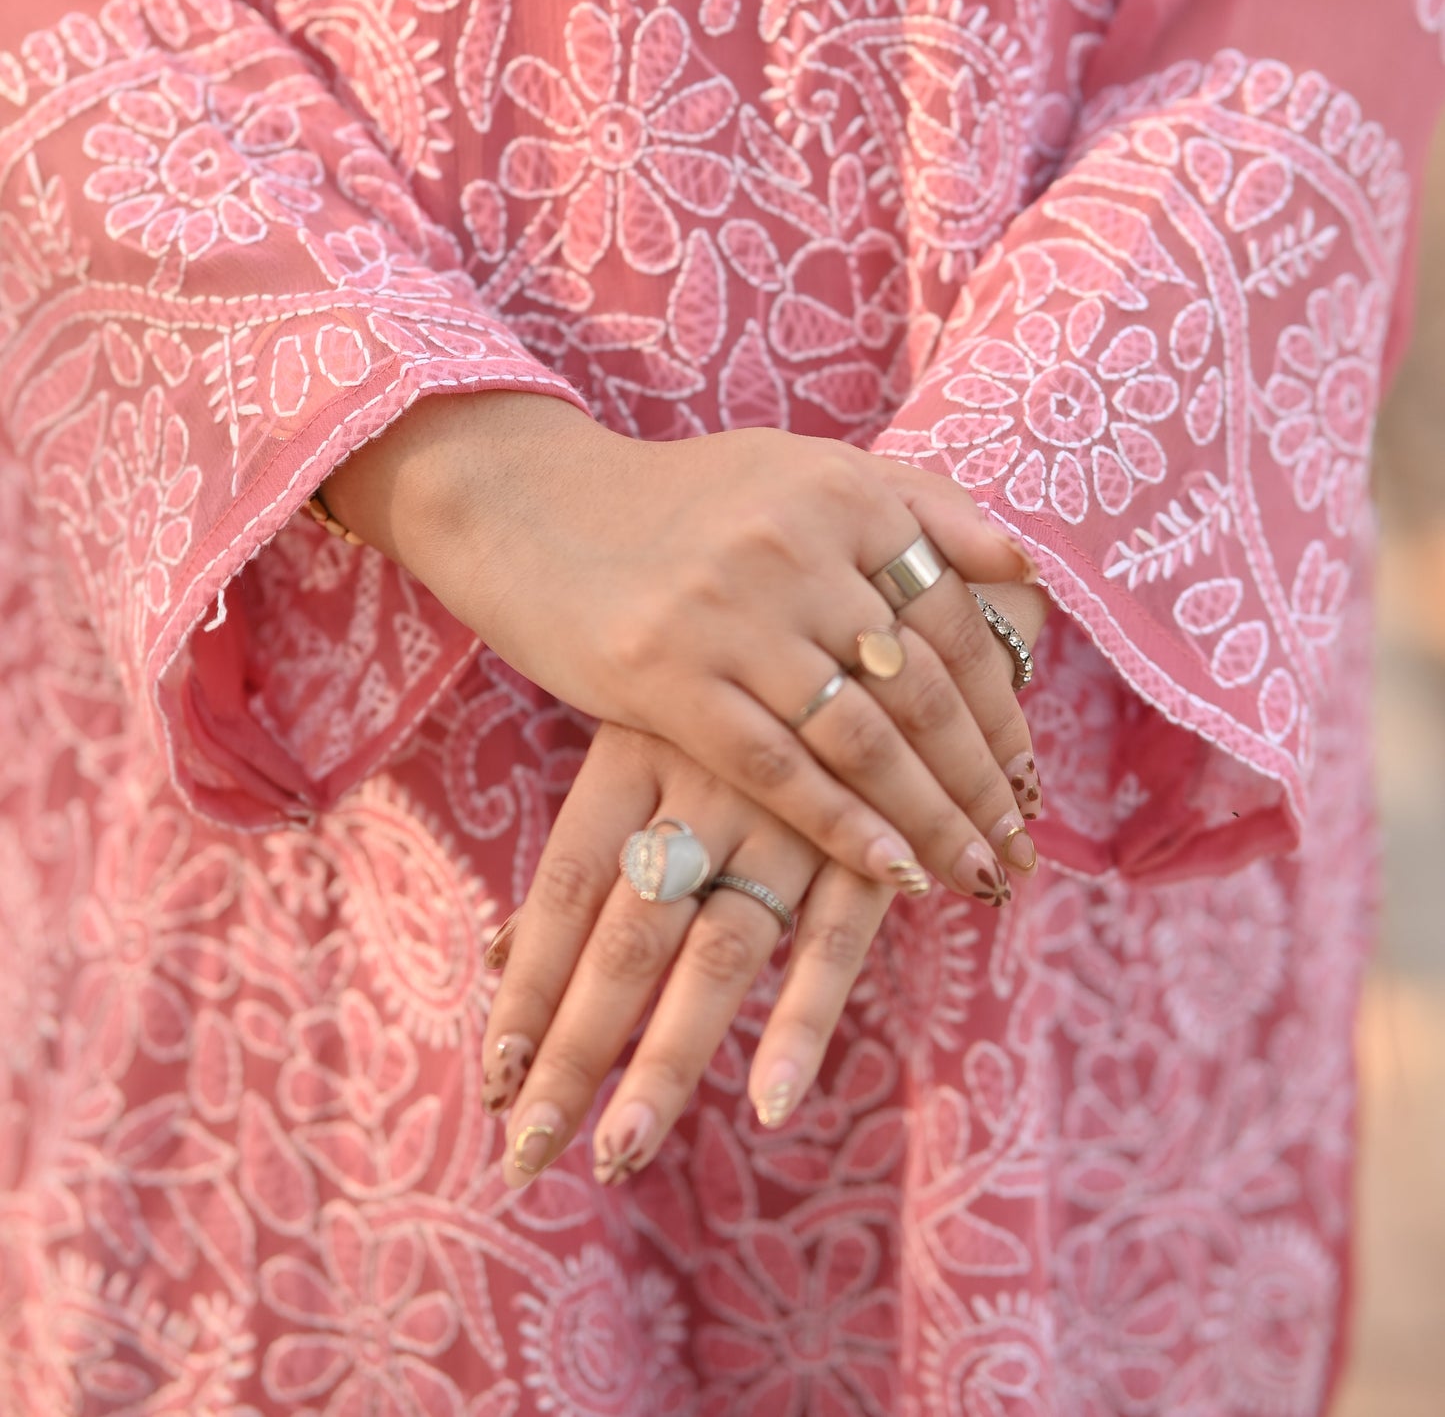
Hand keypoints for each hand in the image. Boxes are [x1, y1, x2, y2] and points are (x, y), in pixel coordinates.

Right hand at [325, 392, 1047, 900]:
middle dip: (981, 781)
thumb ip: (917, 503)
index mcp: (845, 492)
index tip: (1031, 778)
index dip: (1004, 710)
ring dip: (933, 819)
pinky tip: (895, 874)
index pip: (957, 621)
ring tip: (976, 874)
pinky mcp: (667, 674)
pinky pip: (779, 769)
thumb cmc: (683, 498)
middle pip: (923, 688)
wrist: (531, 502)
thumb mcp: (803, 469)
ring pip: (864, 739)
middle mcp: (800, 546)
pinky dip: (848, 829)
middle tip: (1021, 847)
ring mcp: (733, 612)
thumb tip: (1024, 564)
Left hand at [480, 723, 898, 1187]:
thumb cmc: (733, 684)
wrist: (884, 594)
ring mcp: (792, 812)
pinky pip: (835, 941)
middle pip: (629, 936)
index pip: (567, 885)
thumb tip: (493, 957)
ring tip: (618, 1150)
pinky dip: (803, 1020)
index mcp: (635, 751)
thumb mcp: (647, 736)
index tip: (494, 1079)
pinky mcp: (873, 836)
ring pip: (721, 952)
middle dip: (577, 1048)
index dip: (530, 982)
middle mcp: (705, 784)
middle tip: (528, 1150)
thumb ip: (589, 854)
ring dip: (669, 1057)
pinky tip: (767, 1100)